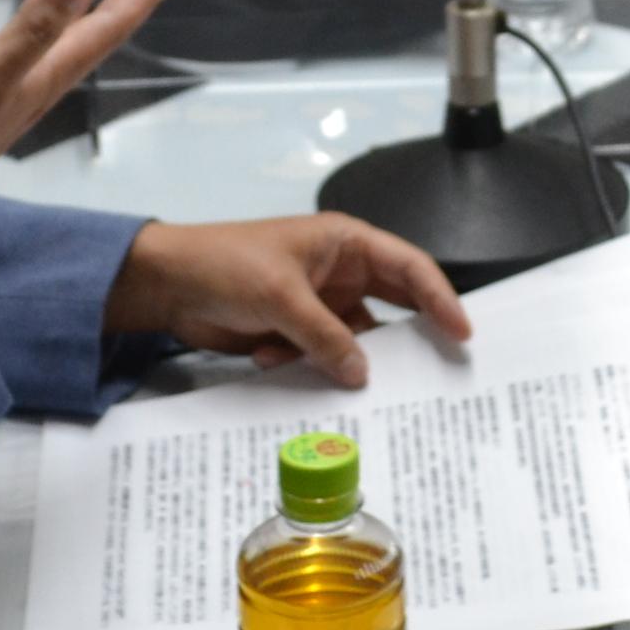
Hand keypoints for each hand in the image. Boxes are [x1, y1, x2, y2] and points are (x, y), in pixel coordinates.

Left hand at [107, 214, 472, 389]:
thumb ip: (325, 337)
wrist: (167, 285)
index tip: (462, 333)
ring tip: (348, 386)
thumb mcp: (280, 298)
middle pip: (392, 307)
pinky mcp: (296, 333)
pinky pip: (323, 357)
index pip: (409, 268)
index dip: (441, 298)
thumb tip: (363, 375)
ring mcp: (320, 304)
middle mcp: (341, 273)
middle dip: (406, 339)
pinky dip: (308, 366)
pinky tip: (276, 361)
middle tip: (434, 374)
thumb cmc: (226, 266)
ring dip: (345, 361)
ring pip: (356, 341)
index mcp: (346, 243)